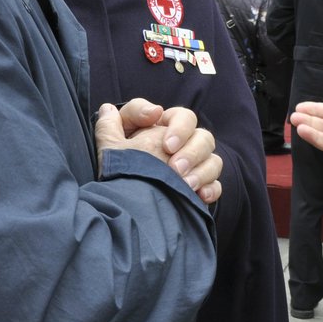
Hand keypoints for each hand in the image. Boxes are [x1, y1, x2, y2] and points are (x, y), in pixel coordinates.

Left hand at [95, 100, 223, 204]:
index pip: (182, 117)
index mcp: (165, 131)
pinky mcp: (198, 190)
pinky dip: (210, 189)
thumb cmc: (118, 174)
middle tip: (175, 167)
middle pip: (203, 137)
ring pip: (213, 161)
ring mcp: (194, 169)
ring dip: (201, 171)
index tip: (167, 144)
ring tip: (185, 185)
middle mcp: (184, 147)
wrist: (128, 212)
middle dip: (191, 151)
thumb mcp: (109, 150)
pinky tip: (199, 196)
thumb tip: (108, 109)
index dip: (179, 126)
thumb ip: (107, 126)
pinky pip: (215, 186)